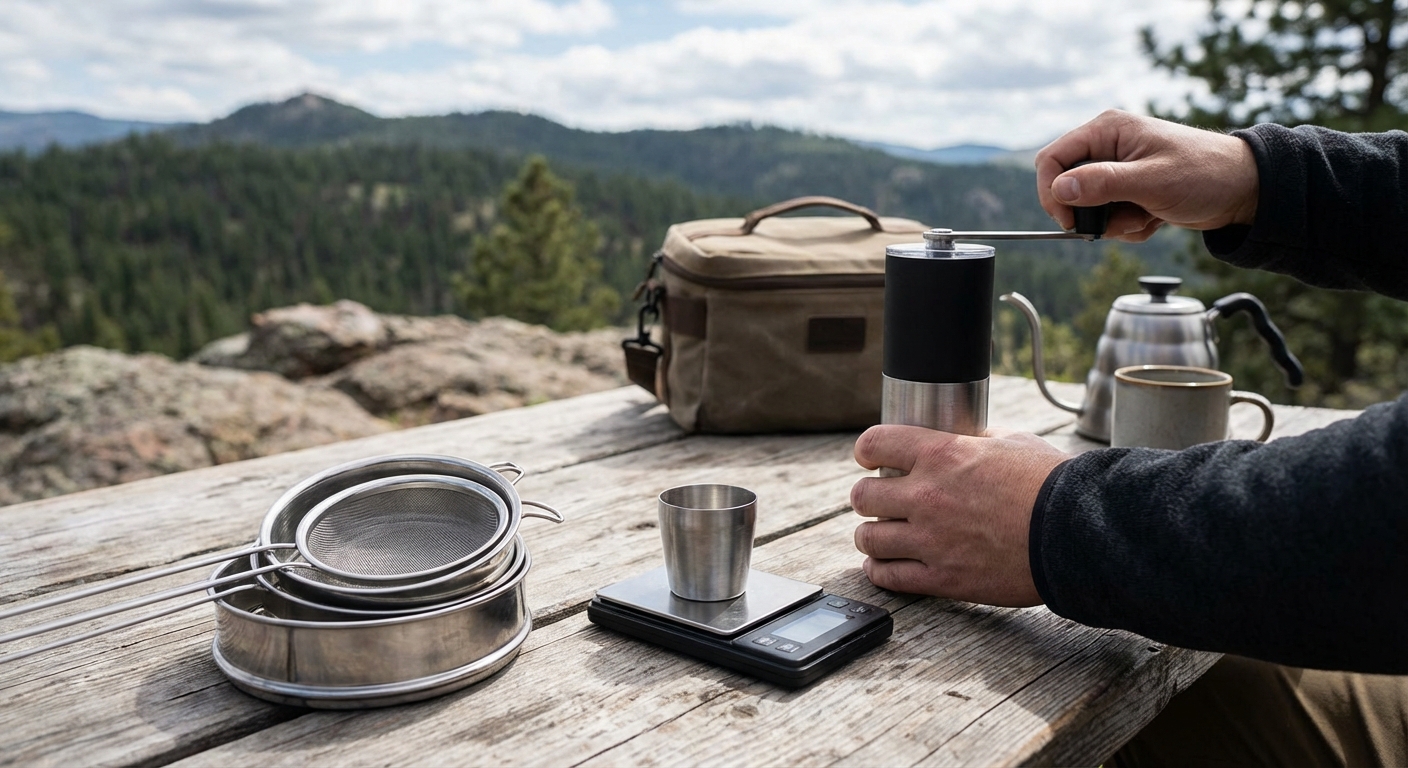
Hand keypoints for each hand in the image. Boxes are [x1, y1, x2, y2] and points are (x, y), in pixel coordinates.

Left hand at [850, 425, 1068, 606]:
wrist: (1076, 532)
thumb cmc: (1052, 484)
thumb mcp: (1012, 443)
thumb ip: (976, 441)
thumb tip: (964, 440)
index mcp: (941, 454)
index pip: (875, 443)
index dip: (867, 450)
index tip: (869, 457)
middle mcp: (926, 495)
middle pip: (862, 495)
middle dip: (867, 496)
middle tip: (878, 501)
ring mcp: (930, 539)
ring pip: (869, 538)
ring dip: (870, 535)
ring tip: (878, 536)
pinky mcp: (942, 578)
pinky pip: (890, 577)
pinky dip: (880, 571)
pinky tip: (882, 566)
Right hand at [1035, 109, 1259, 241]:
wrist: (1243, 189)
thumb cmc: (1205, 174)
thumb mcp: (1151, 181)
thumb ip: (1103, 184)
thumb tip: (1059, 189)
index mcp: (1107, 130)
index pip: (1052, 159)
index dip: (1051, 192)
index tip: (1068, 220)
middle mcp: (1107, 146)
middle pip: (1067, 187)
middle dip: (1092, 213)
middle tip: (1120, 221)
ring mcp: (1117, 169)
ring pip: (1088, 208)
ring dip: (1114, 223)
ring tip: (1147, 217)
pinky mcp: (1128, 189)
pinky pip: (1109, 217)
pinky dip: (1128, 226)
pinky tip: (1154, 219)